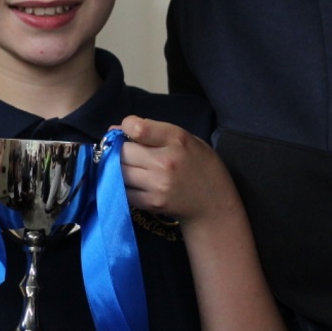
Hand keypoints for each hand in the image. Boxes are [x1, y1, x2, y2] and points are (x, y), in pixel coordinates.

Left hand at [118, 116, 236, 224]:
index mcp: (176, 139)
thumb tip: (118, 129)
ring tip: (131, 167)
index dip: (126, 126)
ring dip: (120, 168)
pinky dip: (124, 186)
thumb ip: (156, 131)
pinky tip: (135, 183)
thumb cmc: (200, 165)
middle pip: (124, 152)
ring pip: (120, 172)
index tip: (128, 130)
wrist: (214, 204)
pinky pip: (124, 190)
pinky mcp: (151, 203)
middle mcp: (165, 162)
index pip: (138, 129)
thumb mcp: (187, 139)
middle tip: (129, 152)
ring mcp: (157, 185)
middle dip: (121, 149)